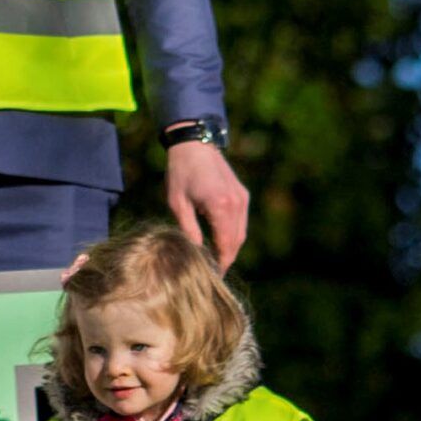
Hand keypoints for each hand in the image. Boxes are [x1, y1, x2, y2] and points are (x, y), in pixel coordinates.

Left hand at [164, 139, 249, 270]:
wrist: (194, 145)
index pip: (225, 245)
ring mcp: (242, 199)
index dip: (220, 263)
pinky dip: (232, 234)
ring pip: (241, 233)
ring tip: (215, 260)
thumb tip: (195, 253)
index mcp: (220, 207)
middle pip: (236, 242)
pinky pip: (241, 221)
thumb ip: (188, 230)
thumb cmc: (180, 173)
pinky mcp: (242, 195)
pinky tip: (219, 241)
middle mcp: (236, 204)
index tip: (212, 276)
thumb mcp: (177, 203)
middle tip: (212, 273)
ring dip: (230, 247)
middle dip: (226, 259)